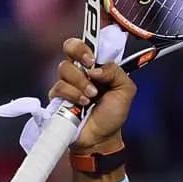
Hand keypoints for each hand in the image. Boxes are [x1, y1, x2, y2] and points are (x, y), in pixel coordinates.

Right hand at [49, 38, 136, 152]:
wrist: (102, 138)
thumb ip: (115, 72)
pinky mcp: (57, 96)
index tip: (93, 57)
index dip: (86, 43)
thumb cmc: (113, 114)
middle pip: (69, 47)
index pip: (86, 44)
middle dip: (79, 53)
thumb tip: (96, 68)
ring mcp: (67, 83)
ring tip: (91, 96)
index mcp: (97, 67)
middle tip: (89, 68)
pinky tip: (83, 103)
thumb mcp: (125, 90)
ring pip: (65, 68)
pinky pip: (59, 87)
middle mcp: (81, 71)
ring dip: (81, 82)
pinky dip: (73, 94)